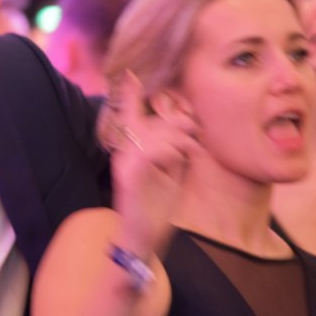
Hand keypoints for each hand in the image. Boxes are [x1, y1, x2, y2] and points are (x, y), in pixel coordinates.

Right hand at [108, 71, 199, 257]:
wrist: (141, 241)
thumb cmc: (157, 210)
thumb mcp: (172, 173)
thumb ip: (174, 149)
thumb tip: (186, 127)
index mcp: (130, 151)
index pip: (129, 115)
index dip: (130, 94)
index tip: (131, 74)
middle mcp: (122, 153)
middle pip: (152, 121)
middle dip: (178, 125)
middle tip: (193, 139)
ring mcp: (123, 164)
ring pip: (155, 133)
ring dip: (179, 139)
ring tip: (190, 151)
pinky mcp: (128, 176)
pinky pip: (152, 150)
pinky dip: (171, 151)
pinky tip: (180, 159)